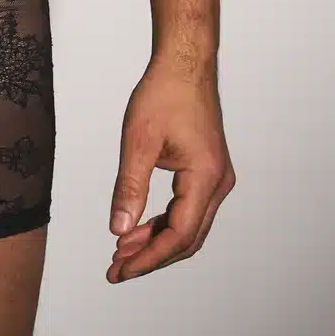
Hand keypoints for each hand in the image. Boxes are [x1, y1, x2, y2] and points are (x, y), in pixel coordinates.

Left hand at [107, 59, 234, 282]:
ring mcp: (216, 179)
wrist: (184, 64)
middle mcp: (218, 183)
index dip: (149, 258)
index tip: (121, 270)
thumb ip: (129, 187)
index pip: (179, 234)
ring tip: (121, 253)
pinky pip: (187, 209)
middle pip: (187, 238)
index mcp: (206, 177)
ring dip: (155, 242)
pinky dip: (163, 223)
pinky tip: (137, 229)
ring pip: (188, 227)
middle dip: (151, 257)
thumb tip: (118, 229)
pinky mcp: (207, 172)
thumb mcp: (138, 140)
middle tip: (116, 270)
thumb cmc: (164, 93)